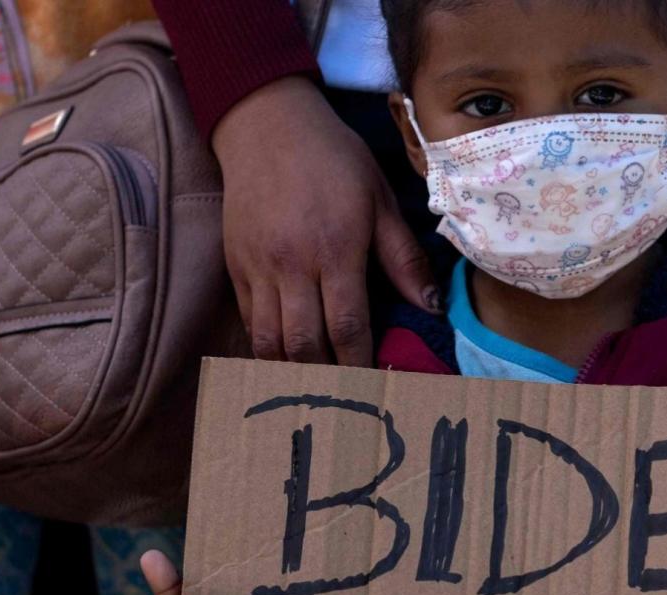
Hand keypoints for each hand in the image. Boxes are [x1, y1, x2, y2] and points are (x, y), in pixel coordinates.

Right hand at [213, 76, 439, 364]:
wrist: (266, 124)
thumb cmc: (334, 160)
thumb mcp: (380, 200)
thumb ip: (403, 257)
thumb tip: (430, 306)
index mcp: (335, 250)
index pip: (348, 326)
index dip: (360, 364)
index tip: (374, 387)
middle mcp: (293, 265)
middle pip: (305, 344)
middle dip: (325, 377)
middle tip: (345, 399)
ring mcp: (259, 268)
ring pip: (269, 341)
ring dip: (291, 371)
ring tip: (313, 389)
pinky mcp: (235, 266)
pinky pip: (250, 321)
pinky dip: (266, 347)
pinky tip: (284, 359)